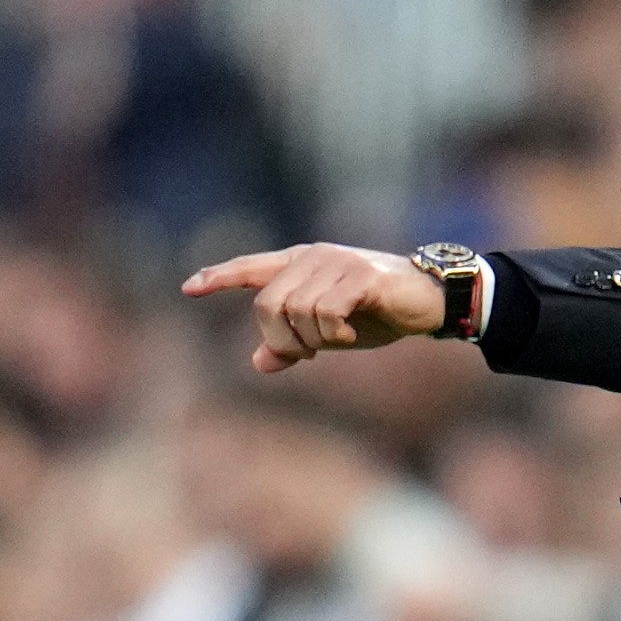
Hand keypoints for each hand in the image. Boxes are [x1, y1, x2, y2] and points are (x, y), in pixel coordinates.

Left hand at [182, 243, 445, 372]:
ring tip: (337, 341)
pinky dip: (334, 333)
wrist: (431, 301)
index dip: (219, 277)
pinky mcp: (361, 276)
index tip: (189, 288)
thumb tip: (260, 363)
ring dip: (313, 340)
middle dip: (282, 339)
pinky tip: (350, 334)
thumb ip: (295, 343)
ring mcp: (338, 263)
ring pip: (296, 312)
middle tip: (306, 354)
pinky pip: (326, 312)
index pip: (252, 268)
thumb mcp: (331, 333)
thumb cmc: (378, 313)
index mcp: (303, 263)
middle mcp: (315, 257)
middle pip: (268, 305)